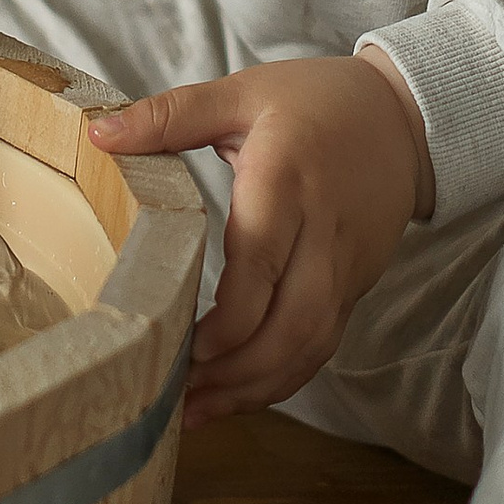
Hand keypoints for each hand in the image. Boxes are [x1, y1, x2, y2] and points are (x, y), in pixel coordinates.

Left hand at [88, 50, 430, 422]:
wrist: (404, 116)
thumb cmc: (315, 101)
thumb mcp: (242, 92)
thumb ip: (171, 114)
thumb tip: (99, 132)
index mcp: (287, 181)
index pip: (261, 267)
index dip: (226, 322)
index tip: (182, 347)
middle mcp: (324, 232)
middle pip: (292, 324)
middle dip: (237, 373)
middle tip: (178, 397)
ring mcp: (347, 265)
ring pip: (311, 344)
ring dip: (258, 387)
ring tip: (199, 412)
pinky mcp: (357, 284)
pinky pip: (323, 343)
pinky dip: (283, 377)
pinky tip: (240, 393)